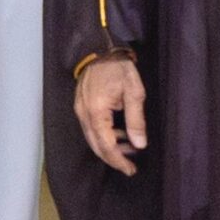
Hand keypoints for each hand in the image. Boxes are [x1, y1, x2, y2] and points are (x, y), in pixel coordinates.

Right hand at [75, 55, 147, 175]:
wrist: (99, 49)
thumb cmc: (118, 68)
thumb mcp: (134, 92)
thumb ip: (136, 120)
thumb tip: (139, 145)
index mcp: (96, 113)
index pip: (106, 145)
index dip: (118, 161)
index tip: (131, 170)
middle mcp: (84, 115)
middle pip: (96, 146)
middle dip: (112, 158)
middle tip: (129, 166)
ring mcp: (80, 110)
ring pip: (92, 138)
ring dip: (109, 148)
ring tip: (129, 149)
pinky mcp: (81, 106)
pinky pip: (90, 128)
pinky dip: (103, 136)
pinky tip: (118, 134)